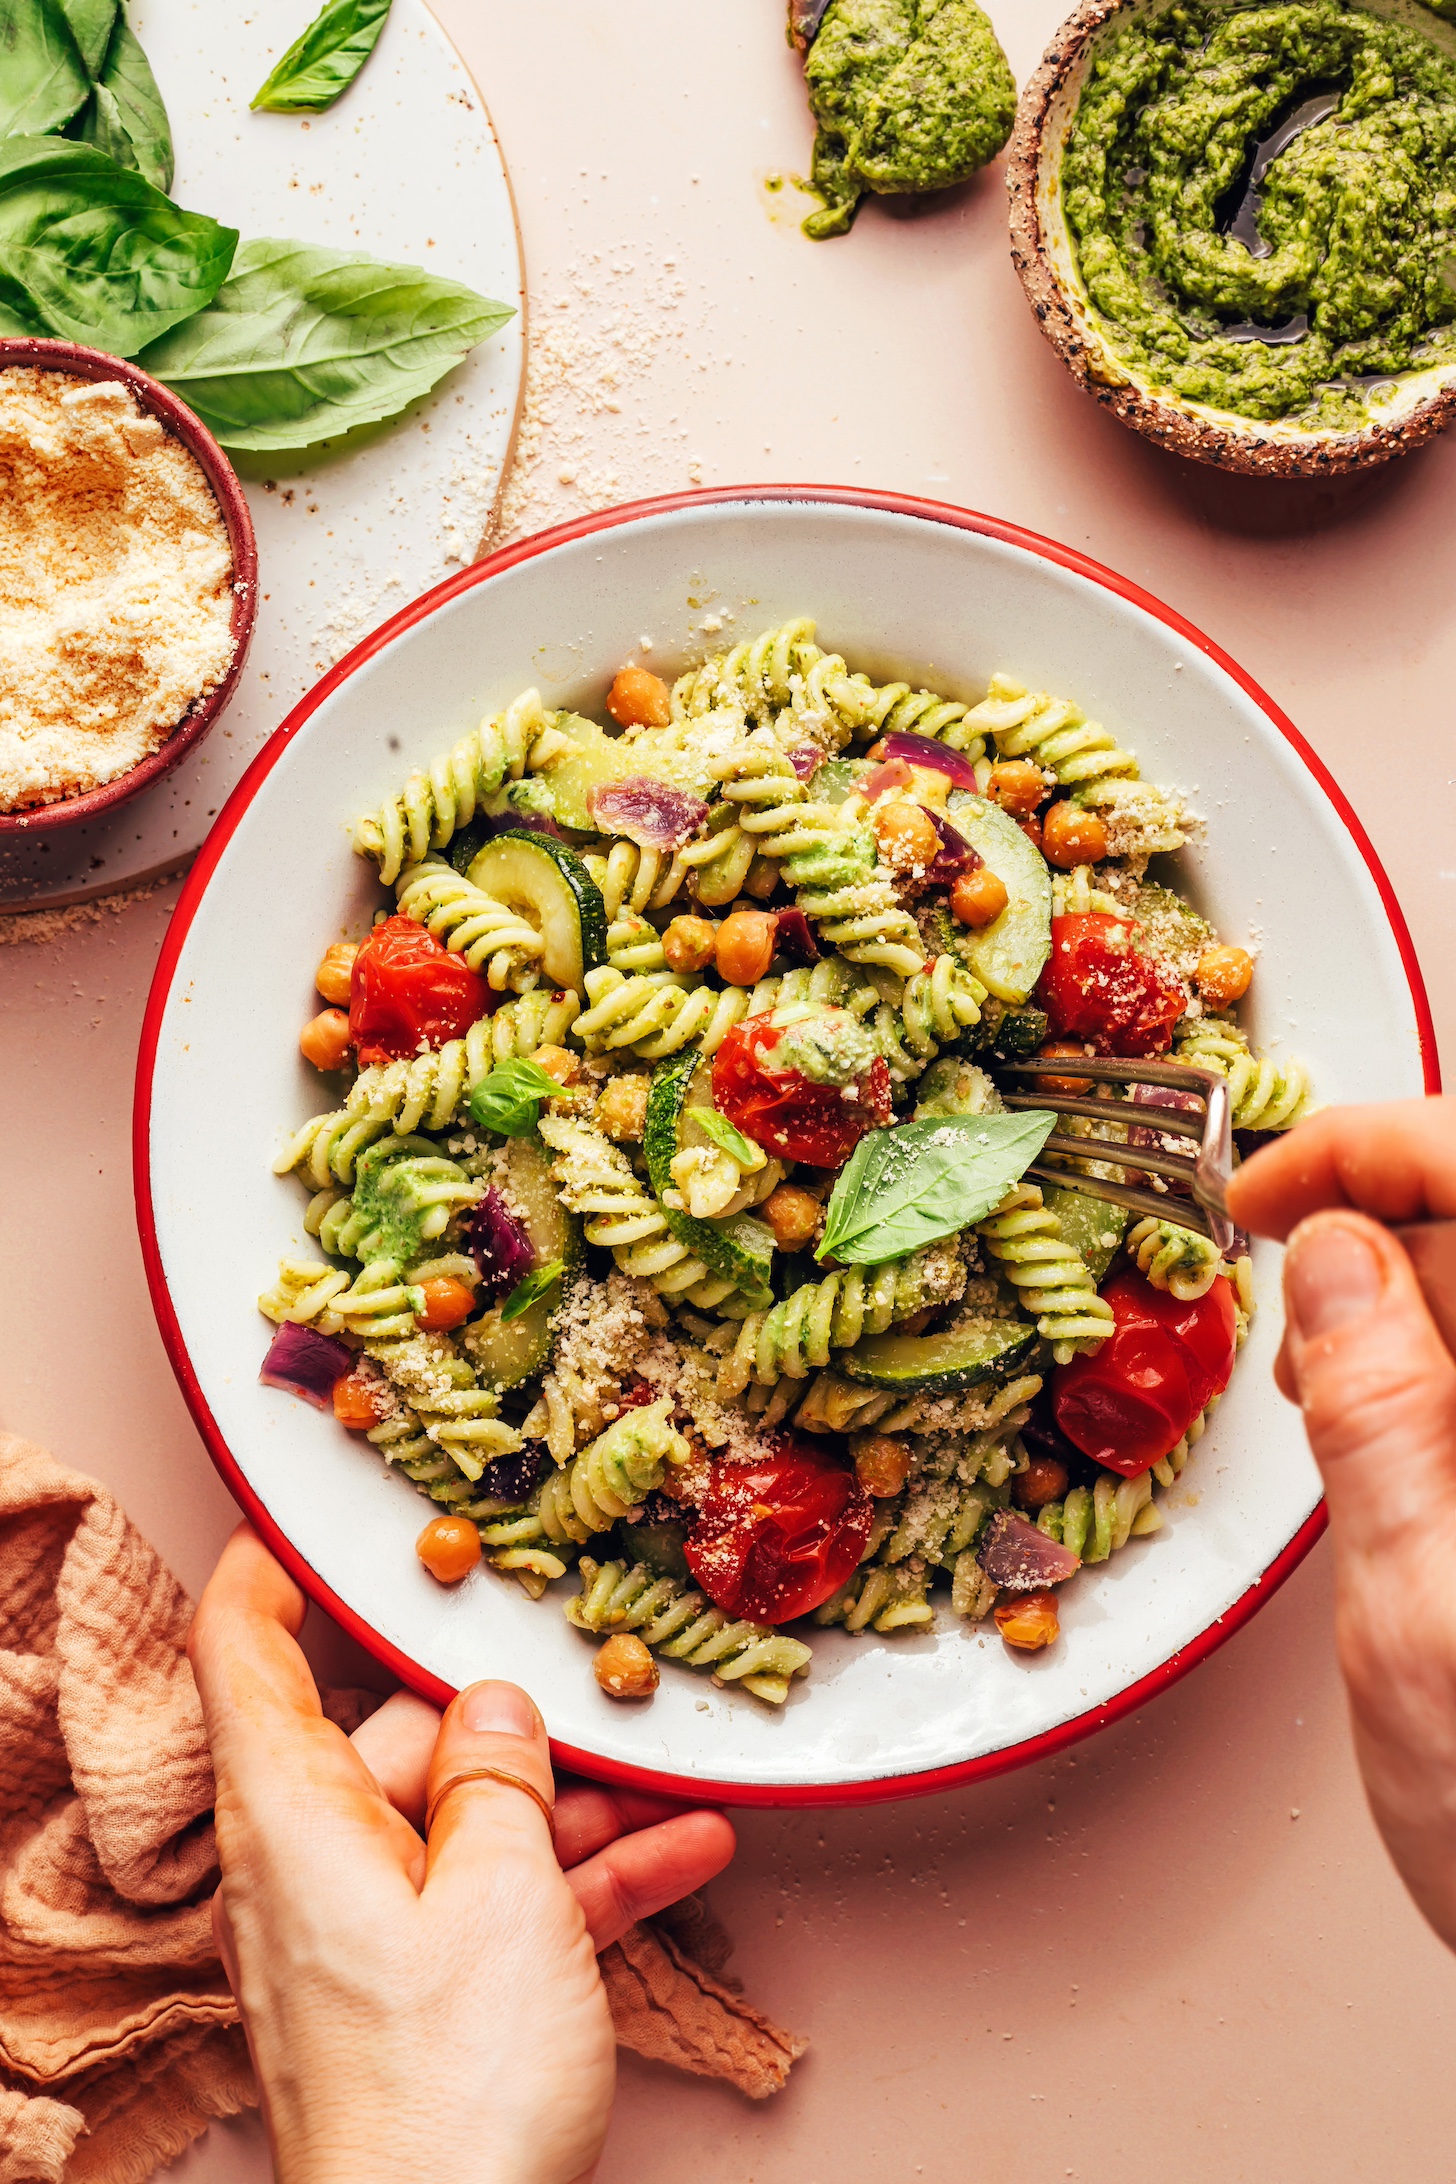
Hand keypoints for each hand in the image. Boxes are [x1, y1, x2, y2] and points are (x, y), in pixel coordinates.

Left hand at [189, 1525, 734, 2183]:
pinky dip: (576, 1880)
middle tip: (590, 1698)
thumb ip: (502, 1779)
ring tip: (669, 1787)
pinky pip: (495, 1903)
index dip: (271, 1578)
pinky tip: (676, 1858)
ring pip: (463, 1824)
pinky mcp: (416, 1998)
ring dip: (571, 1806)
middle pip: (395, 1739)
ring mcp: (363, 1937)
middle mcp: (311, 1870)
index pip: (245, 1660)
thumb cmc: (449, 2094)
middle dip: (503, 1720)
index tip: (308, 1529)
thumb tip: (495, 1708)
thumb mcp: (502, 1894)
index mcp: (292, 1820)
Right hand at [1228, 1098, 1455, 1948]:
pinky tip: (1369, 1419)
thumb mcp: (1421, 1619)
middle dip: (1377, 1227)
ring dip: (1391, 1300)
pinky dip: (1411, 1366)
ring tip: (1320, 1381)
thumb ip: (1379, 1415)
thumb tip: (1332, 1258)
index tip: (1267, 1185)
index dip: (1375, 1148)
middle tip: (1279, 1297)